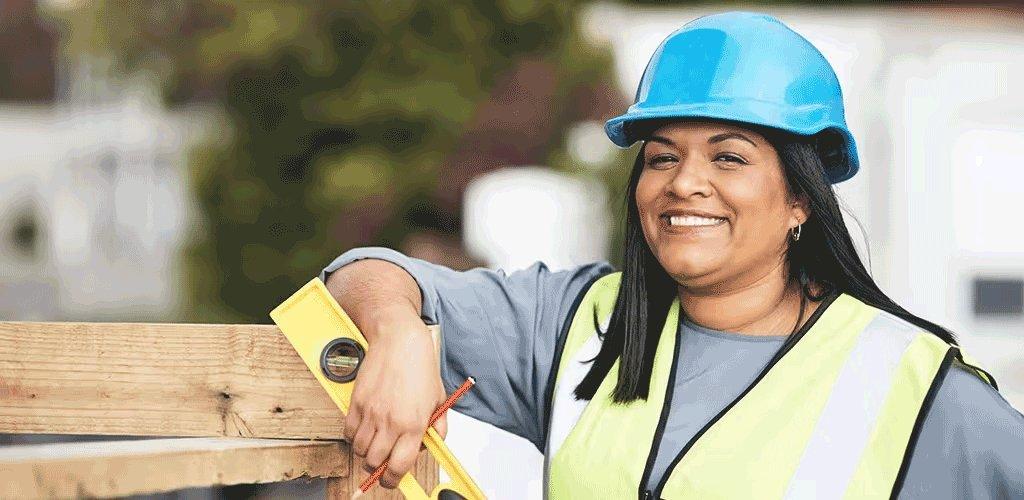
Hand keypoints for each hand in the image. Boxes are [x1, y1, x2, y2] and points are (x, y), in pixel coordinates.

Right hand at [343, 305, 447, 488]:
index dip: (394, 480)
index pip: (399, 466)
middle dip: (377, 468)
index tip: (392, 480)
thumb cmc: (420, 365)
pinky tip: (364, 430)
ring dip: (365, 452)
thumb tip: (434, 443)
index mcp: (413, 424)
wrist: (398, 340)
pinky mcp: (356, 403)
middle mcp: (390, 421)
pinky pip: (348, 432)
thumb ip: (438, 425)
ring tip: (375, 442)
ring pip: (359, 450)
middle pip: (374, 462)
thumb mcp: (438, 397)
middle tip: (382, 461)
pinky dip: (353, 437)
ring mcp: (371, 413)